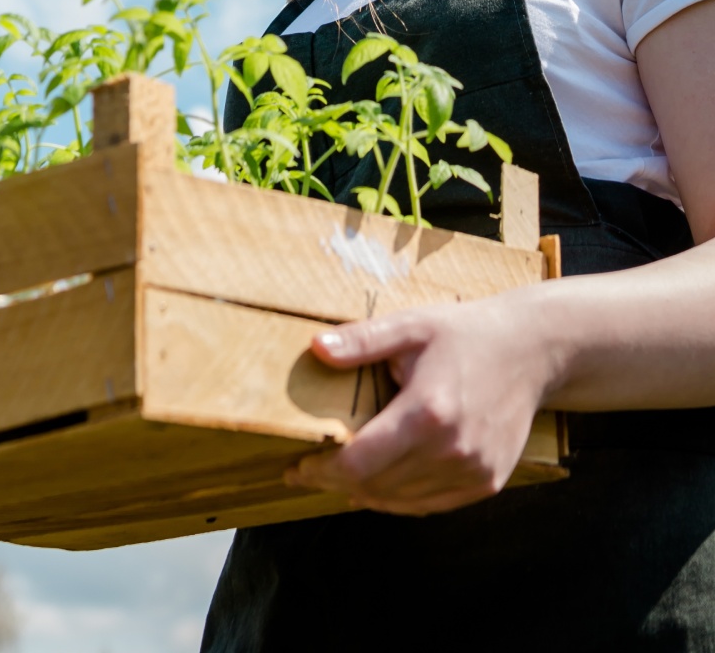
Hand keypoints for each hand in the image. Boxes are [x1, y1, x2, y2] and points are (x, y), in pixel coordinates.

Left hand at [286, 295, 548, 515]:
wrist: (533, 350)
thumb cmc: (466, 333)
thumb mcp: (411, 325)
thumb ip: (362, 341)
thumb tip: (316, 348)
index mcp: (427, 413)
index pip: (359, 464)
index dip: (321, 471)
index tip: (296, 468)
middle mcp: (452, 451)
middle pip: (376, 488)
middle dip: (336, 483)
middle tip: (309, 472)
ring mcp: (473, 471)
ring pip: (402, 503)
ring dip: (366, 494)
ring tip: (339, 479)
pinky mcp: (487, 482)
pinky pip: (431, 504)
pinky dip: (401, 500)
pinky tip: (382, 484)